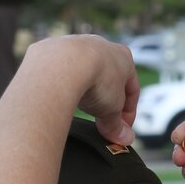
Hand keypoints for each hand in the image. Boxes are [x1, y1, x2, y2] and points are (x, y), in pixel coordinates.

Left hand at [23, 36, 139, 145]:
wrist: (63, 64)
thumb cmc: (95, 81)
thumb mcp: (112, 109)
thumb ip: (117, 125)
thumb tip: (124, 139)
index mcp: (123, 57)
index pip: (131, 89)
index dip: (128, 112)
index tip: (121, 129)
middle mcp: (100, 45)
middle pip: (107, 78)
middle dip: (105, 99)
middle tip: (100, 120)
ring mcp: (75, 44)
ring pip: (82, 70)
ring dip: (82, 87)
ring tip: (77, 106)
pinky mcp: (52, 49)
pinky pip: (58, 69)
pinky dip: (60, 82)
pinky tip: (57, 95)